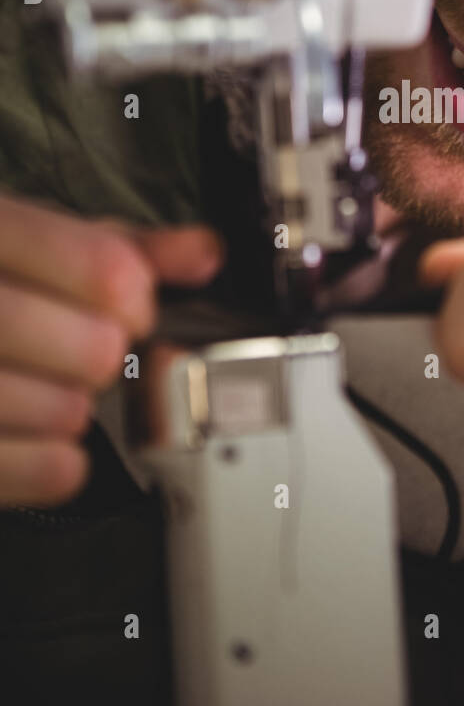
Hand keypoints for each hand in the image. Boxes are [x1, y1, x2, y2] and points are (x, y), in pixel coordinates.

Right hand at [0, 191, 222, 505]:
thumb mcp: (29, 236)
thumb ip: (115, 243)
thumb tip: (203, 253)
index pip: (105, 267)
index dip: (137, 297)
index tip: (132, 304)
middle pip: (93, 348)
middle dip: (104, 356)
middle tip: (85, 349)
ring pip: (61, 411)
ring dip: (72, 409)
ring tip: (49, 389)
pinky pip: (13, 470)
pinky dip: (48, 466)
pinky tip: (47, 443)